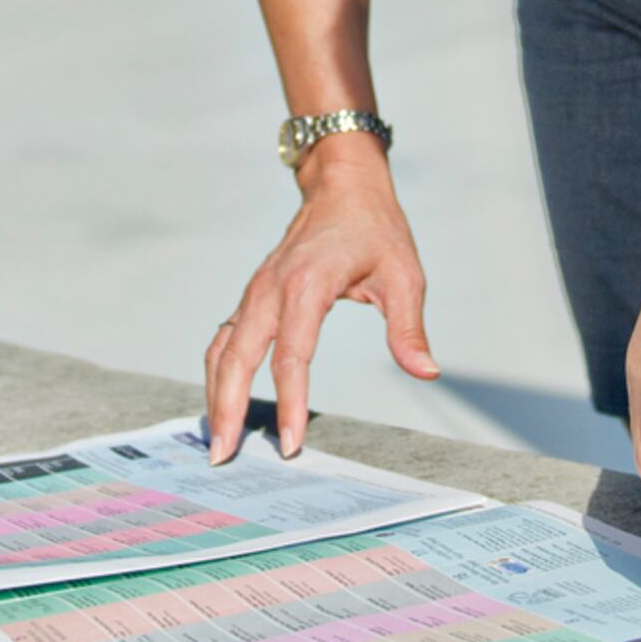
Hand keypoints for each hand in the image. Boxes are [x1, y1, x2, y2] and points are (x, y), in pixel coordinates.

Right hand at [201, 137, 434, 460]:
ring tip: (218, 439)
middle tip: (224, 456)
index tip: (291, 445)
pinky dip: (218, 372)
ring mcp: (256, 291)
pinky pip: (225, 338)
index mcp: (308, 284)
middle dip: (228, 408)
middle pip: (237, 357)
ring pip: (222, 349)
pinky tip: (221, 401)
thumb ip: (409, 328)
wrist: (342, 185)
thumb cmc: (375, 228)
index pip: (291, 356)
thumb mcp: (404, 275)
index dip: (289, 404)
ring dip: (214, 394)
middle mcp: (271, 288)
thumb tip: (426, 372)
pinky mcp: (252, 295)